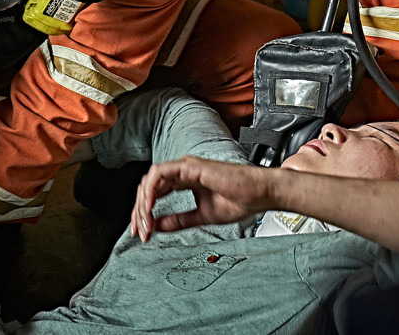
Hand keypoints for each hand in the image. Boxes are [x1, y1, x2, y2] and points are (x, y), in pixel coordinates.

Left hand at [130, 157, 275, 240]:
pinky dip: (150, 190)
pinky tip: (149, 207)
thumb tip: (156, 226)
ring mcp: (185, 166)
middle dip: (139, 211)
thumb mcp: (201, 216)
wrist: (259, 194)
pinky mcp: (190, 166)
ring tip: (144, 223)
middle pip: (148, 187)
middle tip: (139, 232)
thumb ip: (178, 220)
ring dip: (142, 203)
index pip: (155, 194)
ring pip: (150, 180)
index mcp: (184, 181)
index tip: (142, 233)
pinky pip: (160, 173)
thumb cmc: (238, 201)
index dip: (144, 213)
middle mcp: (181, 171)